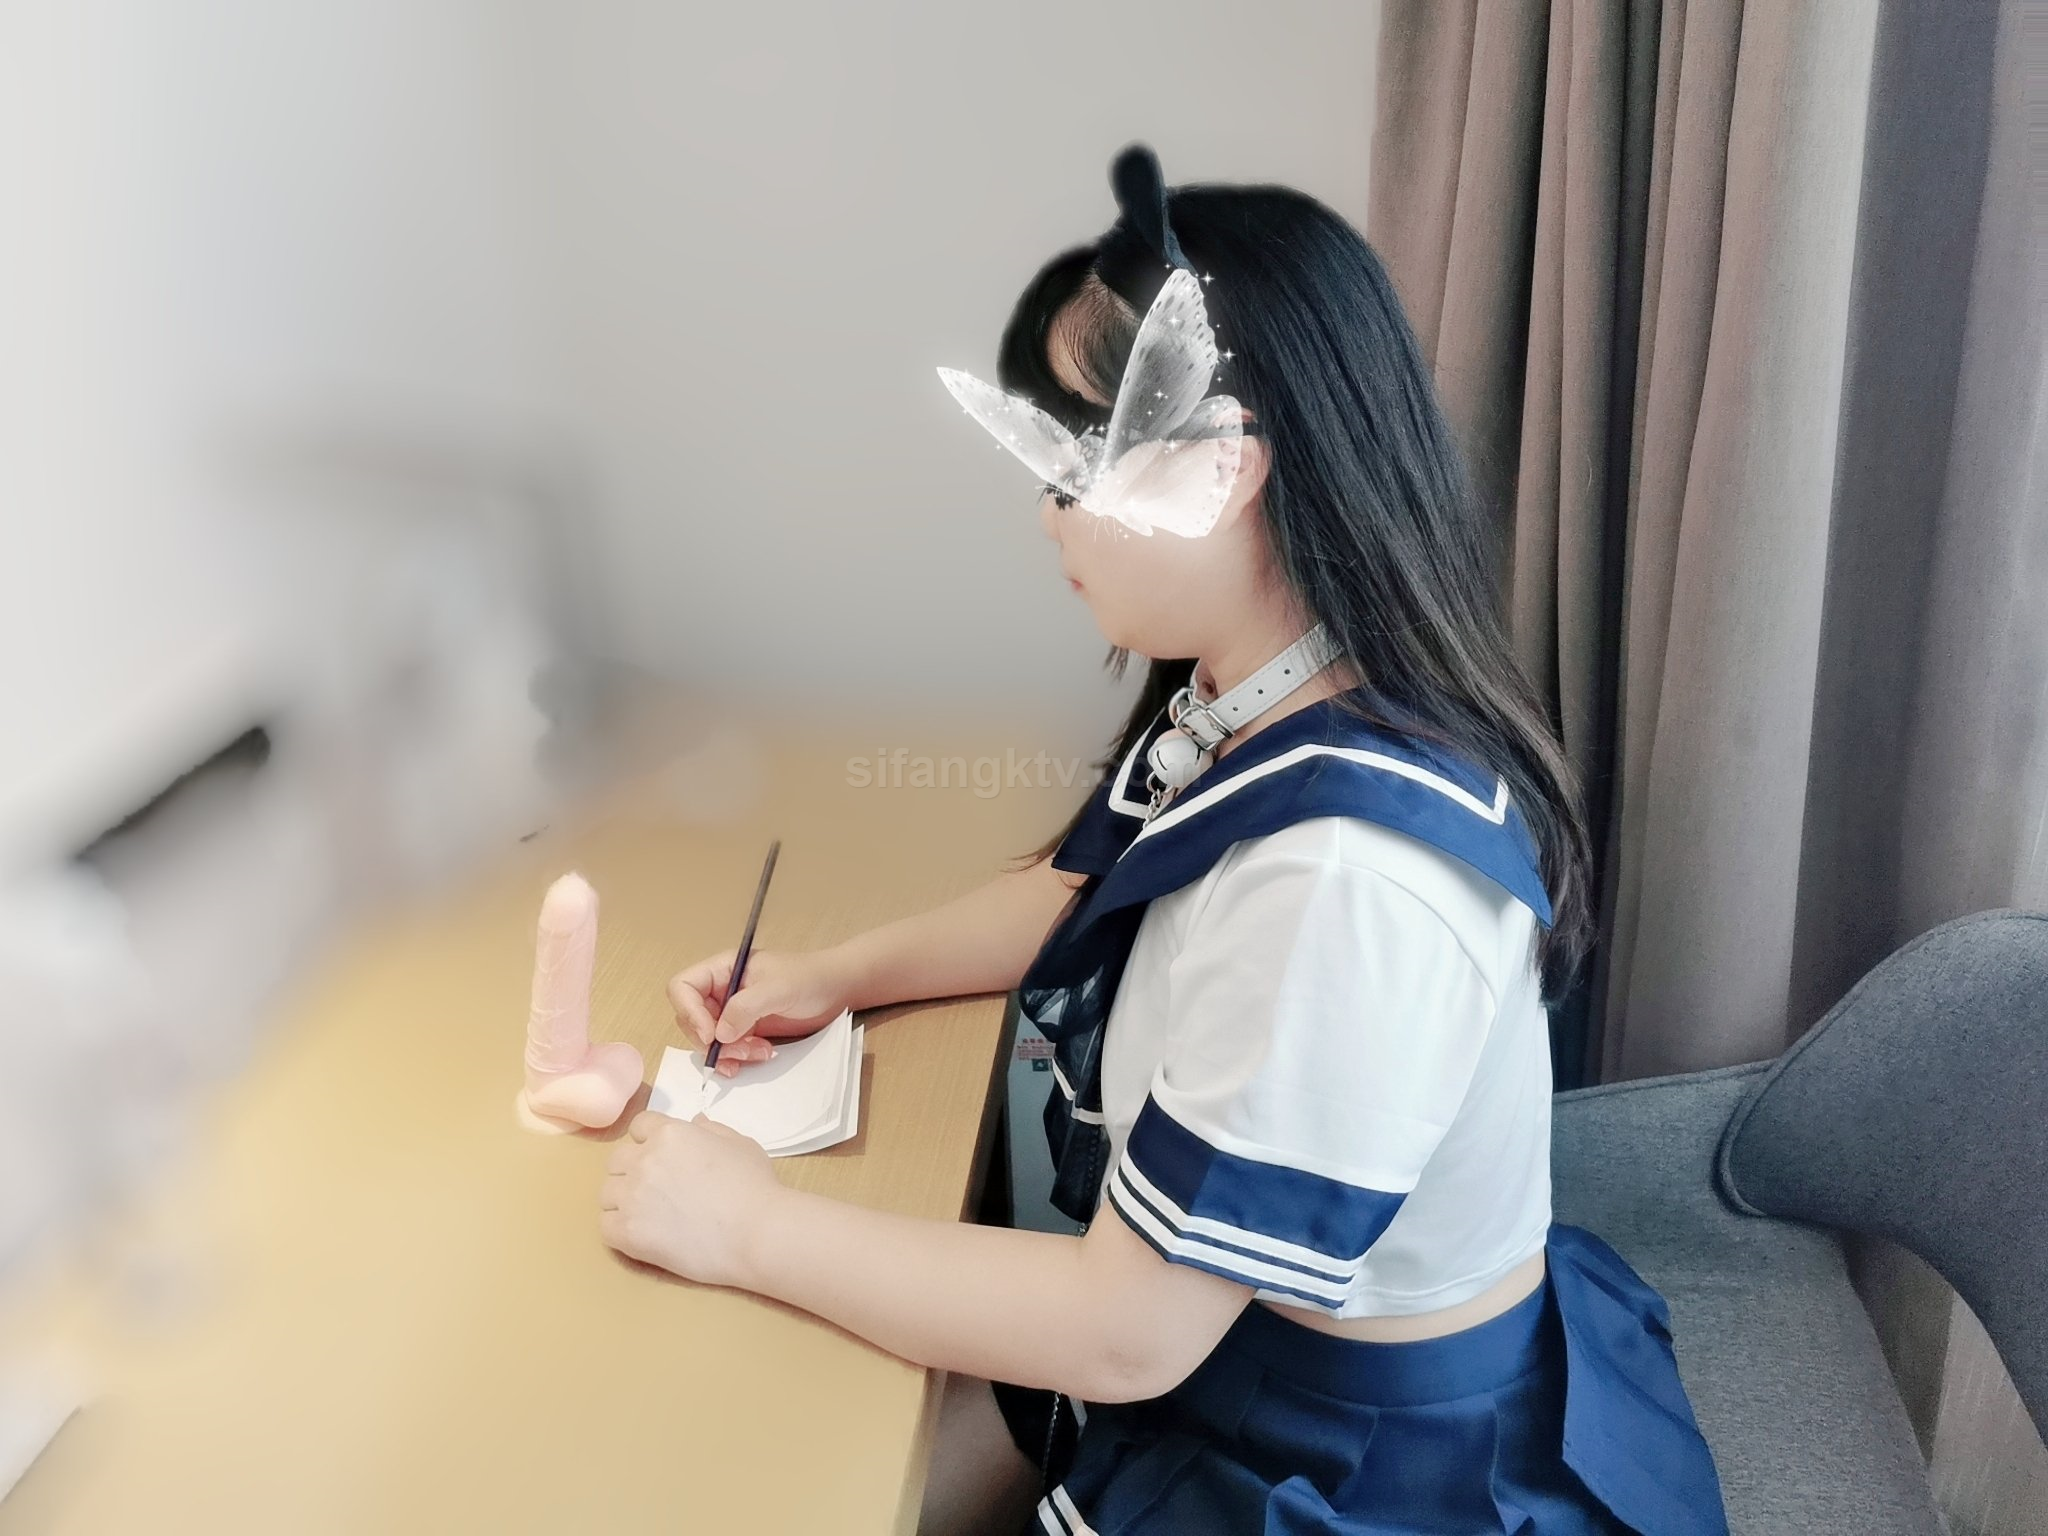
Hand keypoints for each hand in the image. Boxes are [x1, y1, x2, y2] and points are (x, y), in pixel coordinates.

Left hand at [600, 1110, 780, 1286]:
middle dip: (632, 1170)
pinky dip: (619, 1229)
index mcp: (670, 1134)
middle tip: (657, 1191)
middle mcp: (644, 1159)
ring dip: (623, 1200)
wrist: (756, 1232)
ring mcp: (632, 1196)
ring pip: (607, 1193)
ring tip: (649, 1216)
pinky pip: (605, 1225)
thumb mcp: (740, 1145)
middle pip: (617, 1160)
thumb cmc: (754, 1186)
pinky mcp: (628, 1231)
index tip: (663, 1159)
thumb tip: (696, 1121)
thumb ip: (712, 1130)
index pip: (640, 1126)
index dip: (650, 1141)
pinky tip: (642, 1235)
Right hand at [667, 945, 861, 1075]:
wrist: (836, 991)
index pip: (682, 987)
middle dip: (713, 1041)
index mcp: (721, 969)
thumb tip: (718, 1034)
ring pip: (708, 1040)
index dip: (689, 1012)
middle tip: (741, 1050)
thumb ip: (746, 1007)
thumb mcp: (778, 989)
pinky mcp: (743, 1030)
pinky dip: (736, 1059)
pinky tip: (758, 1057)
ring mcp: (731, 1012)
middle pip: (691, 1020)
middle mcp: (720, 990)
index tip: (711, 1035)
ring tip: (759, 1053)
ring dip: (728, 1053)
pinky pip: (726, 1050)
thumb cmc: (809, 979)